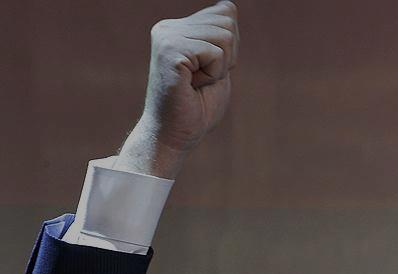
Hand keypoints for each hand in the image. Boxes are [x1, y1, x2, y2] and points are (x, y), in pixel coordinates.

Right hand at [117, 1, 238, 177]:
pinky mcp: (169, 50)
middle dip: (228, 55)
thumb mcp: (219, 64)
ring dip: (220, 67)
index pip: (226, 11)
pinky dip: (213, 74)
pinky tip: (192, 86)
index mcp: (178, 27)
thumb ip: (223, 36)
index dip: (231, 46)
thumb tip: (228, 7)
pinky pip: (215, 53)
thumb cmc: (198, 107)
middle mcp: (168, 27)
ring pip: (224, 36)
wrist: (175, 136)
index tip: (209, 69)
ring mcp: (167, 36)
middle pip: (227, 20)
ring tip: (197, 82)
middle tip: (203, 79)